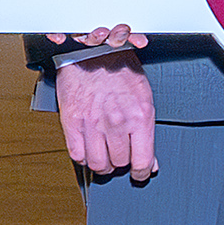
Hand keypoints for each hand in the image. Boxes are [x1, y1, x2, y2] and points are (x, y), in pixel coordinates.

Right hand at [56, 54, 161, 180]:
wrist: (92, 52)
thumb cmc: (119, 70)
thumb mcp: (144, 97)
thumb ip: (147, 130)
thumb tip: (151, 159)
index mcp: (140, 115)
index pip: (142, 161)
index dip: (142, 173)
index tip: (141, 173)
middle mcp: (117, 121)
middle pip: (120, 163)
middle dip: (122, 163)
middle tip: (122, 154)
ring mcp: (93, 123)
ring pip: (98, 164)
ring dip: (103, 164)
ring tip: (106, 155)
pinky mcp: (72, 122)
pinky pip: (77, 155)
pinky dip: (84, 157)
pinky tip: (90, 149)